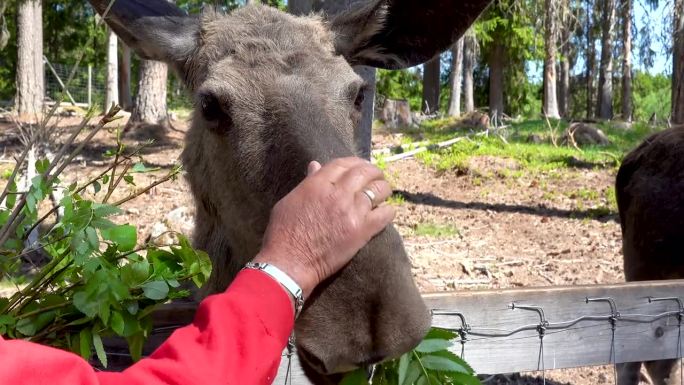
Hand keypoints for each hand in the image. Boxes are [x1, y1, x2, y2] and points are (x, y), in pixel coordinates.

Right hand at [254, 157, 394, 297]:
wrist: (290, 263)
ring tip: (384, 191)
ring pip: (378, 190)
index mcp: (318, 184)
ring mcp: (351, 212)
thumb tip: (315, 165)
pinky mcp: (361, 231)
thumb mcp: (289, 201)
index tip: (360, 166)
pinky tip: (386, 212)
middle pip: (364, 172)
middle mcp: (337, 194)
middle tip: (377, 176)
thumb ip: (307, 182)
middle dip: (373, 171)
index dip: (354, 162)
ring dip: (383, 189)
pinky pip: (384, 215)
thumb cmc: (283, 233)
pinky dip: (388, 211)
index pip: (343, 164)